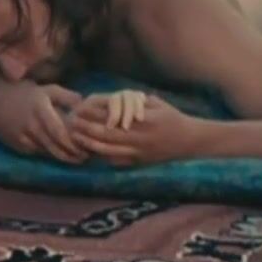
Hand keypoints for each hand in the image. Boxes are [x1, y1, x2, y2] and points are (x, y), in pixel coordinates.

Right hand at [0, 82, 88, 163]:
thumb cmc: (23, 95)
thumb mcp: (45, 89)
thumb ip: (65, 96)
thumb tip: (84, 103)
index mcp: (41, 110)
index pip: (58, 131)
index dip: (72, 141)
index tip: (86, 144)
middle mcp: (33, 126)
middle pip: (55, 145)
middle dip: (72, 153)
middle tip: (87, 155)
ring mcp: (25, 139)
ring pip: (49, 152)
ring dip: (65, 157)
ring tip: (79, 158)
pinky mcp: (21, 147)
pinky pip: (40, 153)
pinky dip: (52, 155)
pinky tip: (62, 155)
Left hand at [69, 94, 199, 166]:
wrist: (189, 142)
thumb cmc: (173, 118)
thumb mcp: (156, 103)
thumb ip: (136, 102)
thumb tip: (115, 98)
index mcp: (141, 120)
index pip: (112, 116)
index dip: (94, 112)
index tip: (80, 106)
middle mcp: (138, 138)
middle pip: (105, 134)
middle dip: (86, 128)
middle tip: (71, 122)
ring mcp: (137, 152)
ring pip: (107, 150)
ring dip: (88, 143)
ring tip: (74, 136)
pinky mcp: (138, 162)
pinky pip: (115, 160)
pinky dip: (100, 155)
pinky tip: (89, 150)